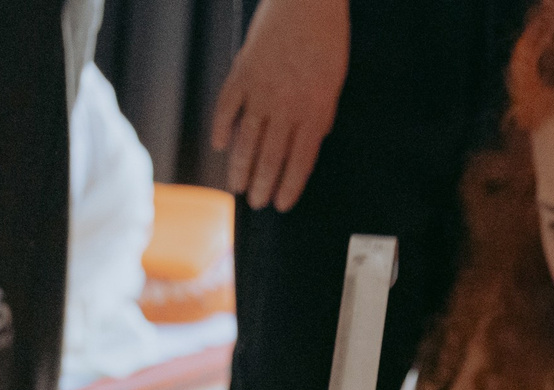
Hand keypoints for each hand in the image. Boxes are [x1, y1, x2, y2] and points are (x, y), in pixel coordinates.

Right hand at [211, 0, 347, 211]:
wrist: (306, 1)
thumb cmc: (327, 40)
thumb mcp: (334, 83)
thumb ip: (321, 115)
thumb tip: (312, 140)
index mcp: (314, 111)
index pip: (300, 161)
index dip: (290, 186)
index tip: (281, 204)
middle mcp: (286, 106)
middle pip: (271, 156)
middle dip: (262, 184)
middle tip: (256, 203)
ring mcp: (261, 90)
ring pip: (246, 139)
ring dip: (240, 166)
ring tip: (236, 186)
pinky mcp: (242, 72)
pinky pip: (227, 106)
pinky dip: (221, 127)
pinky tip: (220, 145)